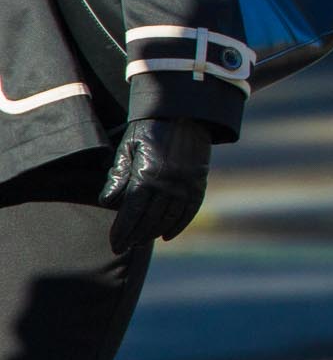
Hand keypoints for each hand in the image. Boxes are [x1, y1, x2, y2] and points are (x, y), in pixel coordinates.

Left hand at [100, 118, 212, 253]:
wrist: (185, 112)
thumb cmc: (150, 129)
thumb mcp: (128, 147)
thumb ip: (118, 174)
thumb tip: (108, 202)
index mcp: (146, 174)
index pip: (132, 212)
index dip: (122, 231)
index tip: (115, 244)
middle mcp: (168, 183)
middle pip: (149, 219)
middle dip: (134, 236)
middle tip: (123, 247)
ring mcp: (186, 184)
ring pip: (168, 218)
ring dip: (153, 233)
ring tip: (140, 241)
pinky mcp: (198, 182)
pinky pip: (189, 211)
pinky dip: (179, 225)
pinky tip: (167, 235)